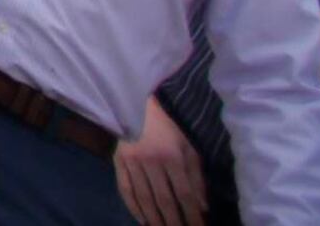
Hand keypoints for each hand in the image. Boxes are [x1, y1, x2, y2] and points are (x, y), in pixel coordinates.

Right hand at [112, 96, 205, 225]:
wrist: (138, 104)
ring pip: (144, 198)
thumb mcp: (189, 148)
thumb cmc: (169, 127)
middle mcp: (151, 161)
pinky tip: (142, 220)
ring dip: (154, 219)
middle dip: (174, 221)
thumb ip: (197, 177)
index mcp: (172, 156)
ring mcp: (132, 162)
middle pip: (164, 200)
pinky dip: (133, 207)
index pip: (184, 194)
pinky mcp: (117, 161)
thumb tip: (202, 206)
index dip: (192, 215)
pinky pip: (125, 189)